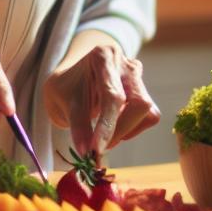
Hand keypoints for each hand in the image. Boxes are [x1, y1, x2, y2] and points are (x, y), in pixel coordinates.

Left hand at [44, 43, 159, 155]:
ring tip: (102, 138)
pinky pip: (149, 117)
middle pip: (138, 102)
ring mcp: (137, 75)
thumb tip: (88, 153)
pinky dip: (132, 129)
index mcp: (102, 57)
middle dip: (119, 131)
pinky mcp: (144, 91)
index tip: (96, 150)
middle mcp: (125, 62)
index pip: (112, 96)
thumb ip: (77, 125)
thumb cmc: (66, 87)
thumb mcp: (62, 102)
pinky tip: (113, 127)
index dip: (107, 126)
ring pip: (147, 111)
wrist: (72, 78)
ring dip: (126, 131)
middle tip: (97, 148)